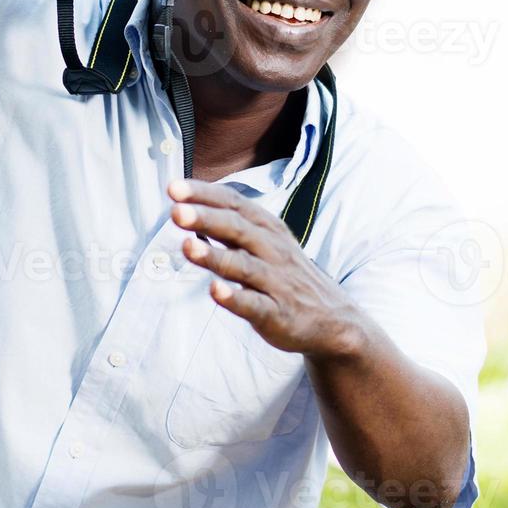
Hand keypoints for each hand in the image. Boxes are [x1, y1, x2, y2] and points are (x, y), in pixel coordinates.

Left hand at [169, 179, 366, 359]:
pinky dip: (235, 298)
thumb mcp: (263, 241)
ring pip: (243, 266)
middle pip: (237, 229)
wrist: (333, 320)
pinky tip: (215, 291)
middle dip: (206, 219)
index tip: (174, 188)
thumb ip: (226, 226)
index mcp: (266, 228)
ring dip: (214, 256)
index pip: (233, 203)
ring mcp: (276, 282)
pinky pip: (254, 305)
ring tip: (186, 247)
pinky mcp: (277, 314)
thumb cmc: (284, 274)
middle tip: (176, 211)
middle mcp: (272, 250)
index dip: (204, 195)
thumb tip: (183, 205)